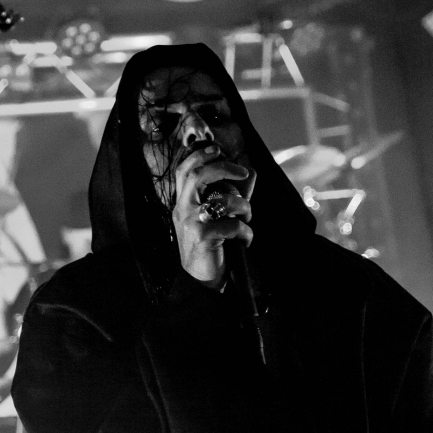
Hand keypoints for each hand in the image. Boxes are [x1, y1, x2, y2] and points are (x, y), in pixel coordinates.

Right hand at [172, 143, 255, 286]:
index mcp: (183, 204)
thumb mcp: (216, 219)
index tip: (218, 150)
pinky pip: (232, 225)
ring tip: (247, 219)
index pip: (184, 170)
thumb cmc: (211, 248)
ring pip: (222, 200)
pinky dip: (246, 233)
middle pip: (198, 175)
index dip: (200, 155)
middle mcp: (182, 210)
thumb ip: (229, 197)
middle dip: (224, 168)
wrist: (202, 282)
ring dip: (244, 207)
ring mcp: (190, 223)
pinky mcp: (202, 237)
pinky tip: (245, 241)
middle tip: (242, 172)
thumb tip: (250, 173)